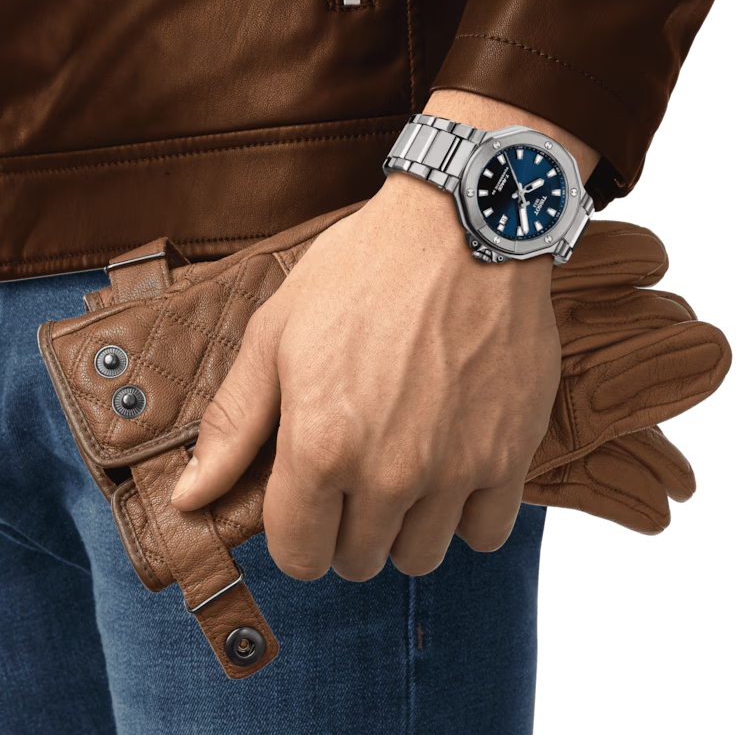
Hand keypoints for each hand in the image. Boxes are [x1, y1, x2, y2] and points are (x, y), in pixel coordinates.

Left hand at [171, 174, 560, 581]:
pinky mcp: (510, 452)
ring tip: (404, 475)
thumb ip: (234, 423)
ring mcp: (456, 467)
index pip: (298, 555)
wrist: (463, 227)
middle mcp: (389, 472)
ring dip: (404, 528)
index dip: (296, 534)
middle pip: (358, 560)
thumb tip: (191, 497)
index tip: (308, 502)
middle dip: (346, 529)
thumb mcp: (278, 332)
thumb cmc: (364, 270)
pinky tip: (454, 474)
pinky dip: (466, 517)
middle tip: (355, 475)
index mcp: (321, 445)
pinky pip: (486, 532)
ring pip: (420, 556)